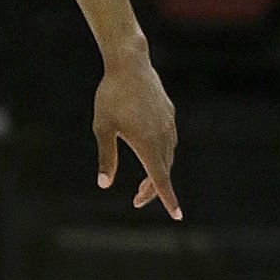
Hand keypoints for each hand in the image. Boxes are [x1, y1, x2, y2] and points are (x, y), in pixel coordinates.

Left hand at [93, 45, 180, 220]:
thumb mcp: (102, 128)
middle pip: (164, 171)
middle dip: (153, 189)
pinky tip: (151, 153)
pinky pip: (169, 140)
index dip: (167, 199)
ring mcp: (168, 124)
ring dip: (158, 171)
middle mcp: (163, 136)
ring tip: (144, 182)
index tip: (177, 216)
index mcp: (147, 144)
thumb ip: (106, 157)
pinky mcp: (169, 114)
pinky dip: (162, 154)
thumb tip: (104, 184)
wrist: (130, 64)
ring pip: (168, 156)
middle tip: (136, 200)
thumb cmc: (111, 96)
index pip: (160, 179)